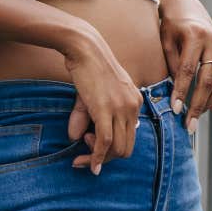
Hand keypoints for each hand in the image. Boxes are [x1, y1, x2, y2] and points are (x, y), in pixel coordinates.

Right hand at [62, 28, 142, 173]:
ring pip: (117, 149)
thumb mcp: (92, 95)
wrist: (85, 48)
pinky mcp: (106, 109)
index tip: (91, 144)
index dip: (112, 150)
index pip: (130, 137)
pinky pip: (104, 142)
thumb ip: (86, 117)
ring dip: (98, 158)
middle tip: (86, 152)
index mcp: (135, 102)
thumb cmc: (88, 68)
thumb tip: (75, 138)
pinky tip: (86, 162)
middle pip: (127, 148)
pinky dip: (95, 156)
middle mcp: (134, 106)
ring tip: (82, 149)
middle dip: (106, 158)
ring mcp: (122, 108)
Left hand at [156, 0, 211, 130]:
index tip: (175, 110)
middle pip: (208, 79)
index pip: (188, 70)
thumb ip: (172, 65)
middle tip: (188, 124)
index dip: (182, 92)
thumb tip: (175, 94)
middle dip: (198, 104)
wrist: (187, 5)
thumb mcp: (166, 41)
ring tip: (197, 118)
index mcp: (195, 36)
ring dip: (210, 102)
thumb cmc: (171, 25)